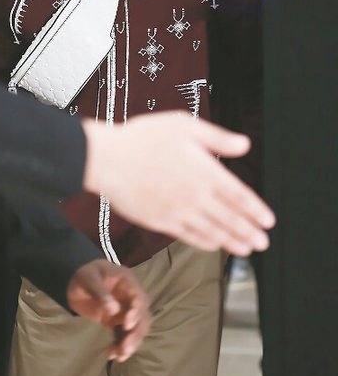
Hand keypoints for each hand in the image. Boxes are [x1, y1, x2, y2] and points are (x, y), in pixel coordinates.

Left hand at [66, 259, 150, 361]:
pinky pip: (123, 335)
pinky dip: (120, 345)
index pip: (139, 298)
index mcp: (127, 282)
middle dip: (136, 334)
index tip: (126, 325)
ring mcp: (124, 310)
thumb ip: (101, 293)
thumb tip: (114, 311)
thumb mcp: (89, 278)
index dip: (137, 312)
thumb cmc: (84, 275)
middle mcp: (130, 298)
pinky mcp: (116, 321)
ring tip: (119, 356)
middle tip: (126, 348)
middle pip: (142, 317)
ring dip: (131, 343)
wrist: (73, 281)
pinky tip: (112, 354)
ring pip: (136, 329)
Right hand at [83, 112, 274, 255]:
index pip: (238, 195)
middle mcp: (194, 195)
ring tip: (246, 250)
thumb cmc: (142, 138)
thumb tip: (243, 144)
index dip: (256, 209)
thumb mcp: (183, 126)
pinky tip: (214, 245)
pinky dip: (205, 242)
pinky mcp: (160, 221)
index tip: (268, 220)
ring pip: (212, 231)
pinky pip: (189, 236)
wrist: (107, 160)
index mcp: (204, 171)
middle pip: (229, 218)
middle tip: (263, 242)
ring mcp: (177, 211)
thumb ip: (216, 137)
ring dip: (232, 241)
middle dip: (249, 231)